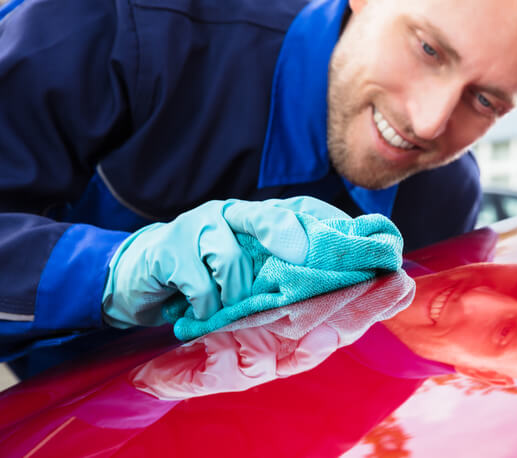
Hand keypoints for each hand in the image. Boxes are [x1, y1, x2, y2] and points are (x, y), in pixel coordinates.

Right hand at [102, 197, 349, 327]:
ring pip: (230, 257)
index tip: (356, 245)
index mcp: (258, 222)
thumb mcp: (245, 287)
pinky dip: (204, 305)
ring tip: (229, 309)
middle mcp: (233, 215)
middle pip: (271, 216)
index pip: (301, 210)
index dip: (328, 224)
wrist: (139, 283)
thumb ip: (280, 294)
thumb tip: (328, 327)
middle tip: (305, 265)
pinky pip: (198, 280)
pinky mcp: (170, 247)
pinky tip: (201, 313)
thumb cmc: (205, 287)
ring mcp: (200, 226)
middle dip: (291, 241)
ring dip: (234, 293)